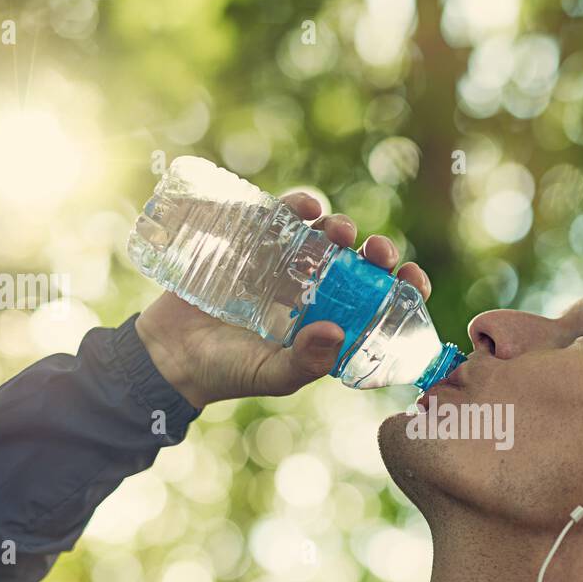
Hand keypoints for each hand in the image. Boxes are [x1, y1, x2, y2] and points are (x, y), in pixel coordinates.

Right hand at [134, 191, 431, 406]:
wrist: (169, 355)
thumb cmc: (228, 373)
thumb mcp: (272, 376)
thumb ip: (305, 362)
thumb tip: (336, 331)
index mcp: (331, 325)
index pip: (380, 304)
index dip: (404, 288)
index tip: (413, 278)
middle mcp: (316, 294)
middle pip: (360, 266)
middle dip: (377, 254)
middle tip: (378, 251)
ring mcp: (287, 268)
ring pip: (327, 239)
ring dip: (342, 228)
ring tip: (339, 231)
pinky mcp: (255, 246)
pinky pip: (284, 219)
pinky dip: (299, 206)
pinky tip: (307, 205)